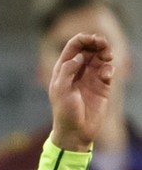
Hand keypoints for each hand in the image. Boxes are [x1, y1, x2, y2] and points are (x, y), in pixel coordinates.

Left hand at [49, 33, 113, 150]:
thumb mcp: (60, 90)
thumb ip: (67, 70)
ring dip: (105, 52)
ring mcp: (90, 77)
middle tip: (103, 44)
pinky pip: (108, 70)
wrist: (76, 131)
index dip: (82, 39)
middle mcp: (77, 71)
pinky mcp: (102, 86)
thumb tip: (79, 56)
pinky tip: (107, 75)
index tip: (91, 39)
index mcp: (63, 69)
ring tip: (108, 56)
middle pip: (89, 49)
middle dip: (96, 43)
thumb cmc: (64, 111)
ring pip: (100, 57)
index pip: (73, 47)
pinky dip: (109, 68)